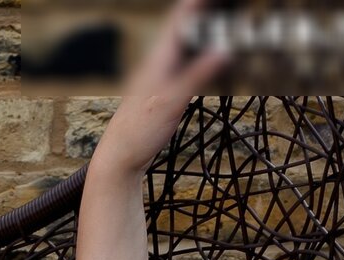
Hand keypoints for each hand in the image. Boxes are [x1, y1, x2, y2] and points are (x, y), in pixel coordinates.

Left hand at [90, 0, 231, 177]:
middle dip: (202, 16)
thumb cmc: (138, 132)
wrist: (118, 159)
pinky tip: (208, 62)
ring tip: (223, 27)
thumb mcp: (171, 102)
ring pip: (183, 49)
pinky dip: (200, 59)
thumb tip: (224, 50)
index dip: (195, 4)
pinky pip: (184, 67)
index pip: (178, 21)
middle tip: (225, 8)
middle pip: (182, 31)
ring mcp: (158, 80)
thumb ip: (197, 75)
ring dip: (202, 36)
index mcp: (157, 61)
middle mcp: (156, 66)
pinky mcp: (161, 94)